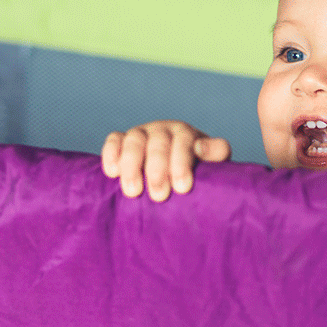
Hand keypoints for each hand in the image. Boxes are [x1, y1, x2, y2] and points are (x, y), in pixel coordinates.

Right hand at [101, 120, 231, 200]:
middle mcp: (162, 130)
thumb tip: (201, 147)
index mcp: (186, 134)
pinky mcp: (121, 141)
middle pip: (158, 143)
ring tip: (134, 191)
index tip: (182, 188)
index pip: (184, 141)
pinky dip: (111, 154)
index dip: (182, 163)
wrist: (173, 173)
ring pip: (134, 141)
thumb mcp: (210, 164)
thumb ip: (215, 153)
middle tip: (159, 196)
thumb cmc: (195, 172)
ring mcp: (141, 134)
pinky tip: (113, 173)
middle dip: (158, 171)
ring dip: (132, 166)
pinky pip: (114, 140)